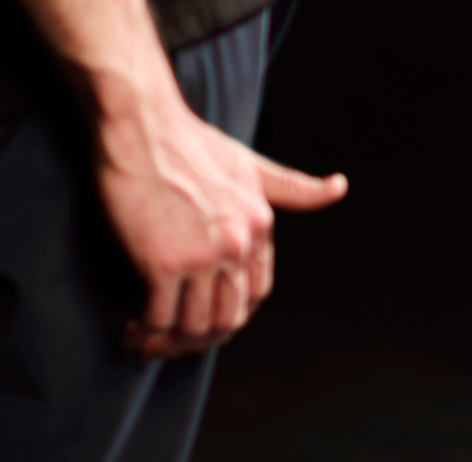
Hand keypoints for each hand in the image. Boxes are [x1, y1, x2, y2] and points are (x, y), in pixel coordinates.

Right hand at [95, 86, 346, 359]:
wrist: (144, 128)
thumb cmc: (191, 144)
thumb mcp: (251, 164)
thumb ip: (293, 187)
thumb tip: (340, 187)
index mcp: (261, 224)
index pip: (256, 293)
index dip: (231, 314)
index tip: (205, 318)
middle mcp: (239, 243)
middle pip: (229, 318)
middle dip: (200, 338)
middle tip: (171, 340)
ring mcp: (204, 255)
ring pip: (196, 326)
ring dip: (171, 343)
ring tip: (148, 340)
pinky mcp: (164, 263)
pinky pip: (160, 319)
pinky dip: (145, 333)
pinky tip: (131, 330)